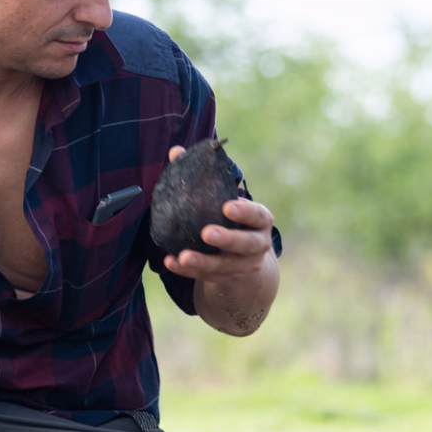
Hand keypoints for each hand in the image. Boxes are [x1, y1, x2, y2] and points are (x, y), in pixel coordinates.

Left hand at [160, 145, 276, 282]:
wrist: (244, 255)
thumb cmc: (229, 216)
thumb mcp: (223, 197)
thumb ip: (203, 176)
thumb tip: (176, 152)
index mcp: (260, 219)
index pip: (257, 214)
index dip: (245, 211)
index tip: (226, 207)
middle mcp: (259, 243)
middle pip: (246, 244)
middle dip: (227, 240)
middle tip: (206, 233)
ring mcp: (247, 265)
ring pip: (227, 266)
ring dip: (204, 262)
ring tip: (183, 257)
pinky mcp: (231, 279)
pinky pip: (210, 278)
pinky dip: (190, 272)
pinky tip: (171, 262)